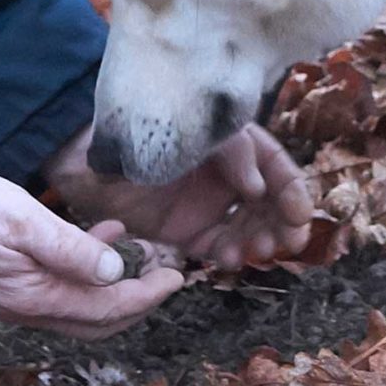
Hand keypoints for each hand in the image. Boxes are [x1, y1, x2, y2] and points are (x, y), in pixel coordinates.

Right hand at [0, 148, 182, 338]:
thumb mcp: (22, 221)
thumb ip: (71, 250)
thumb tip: (116, 273)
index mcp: (36, 297)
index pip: (109, 308)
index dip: (148, 296)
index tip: (178, 278)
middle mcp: (28, 308)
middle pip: (99, 319)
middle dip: (139, 302)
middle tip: (169, 277)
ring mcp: (15, 300)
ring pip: (80, 306)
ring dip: (115, 286)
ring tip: (142, 254)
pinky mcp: (5, 284)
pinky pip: (58, 288)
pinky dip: (87, 269)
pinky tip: (100, 234)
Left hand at [45, 124, 313, 269]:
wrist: (85, 150)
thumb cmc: (142, 127)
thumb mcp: (194, 130)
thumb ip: (232, 153)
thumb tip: (260, 189)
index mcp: (236, 144)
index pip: (277, 168)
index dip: (293, 192)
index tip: (300, 216)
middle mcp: (227, 175)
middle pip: (270, 203)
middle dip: (282, 224)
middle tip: (287, 244)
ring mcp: (207, 203)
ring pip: (248, 227)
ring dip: (258, 241)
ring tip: (254, 252)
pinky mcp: (185, 231)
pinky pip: (215, 246)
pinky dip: (227, 254)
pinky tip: (227, 259)